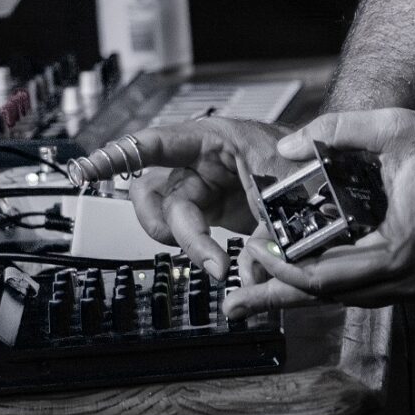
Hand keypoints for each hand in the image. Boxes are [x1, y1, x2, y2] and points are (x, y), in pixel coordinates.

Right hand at [77, 118, 294, 277]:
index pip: (153, 143)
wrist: (329, 173)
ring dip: (184, 243)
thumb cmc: (310, 161)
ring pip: (167, 217)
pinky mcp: (211, 209)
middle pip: (155, 193)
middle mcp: (198, 160)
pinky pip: (187, 231)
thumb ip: (271, 233)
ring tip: (215, 262)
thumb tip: (253, 277)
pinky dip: (200, 251)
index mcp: (213, 137)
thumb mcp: (293, 186)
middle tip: (209, 261)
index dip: (116, 156)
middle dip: (173, 230)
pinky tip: (220, 264)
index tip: (84, 171)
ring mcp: (202, 185)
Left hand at [227, 108, 414, 314]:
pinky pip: (369, 290)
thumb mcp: (390, 128)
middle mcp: (412, 278)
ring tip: (262, 294)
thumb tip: (286, 148)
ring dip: (306, 293)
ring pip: (349, 298)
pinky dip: (335, 283)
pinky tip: (308, 277)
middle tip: (237, 302)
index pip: (325, 276)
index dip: (281, 269)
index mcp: (401, 249)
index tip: (252, 251)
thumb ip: (334, 131)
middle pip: (330, 297)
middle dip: (279, 296)